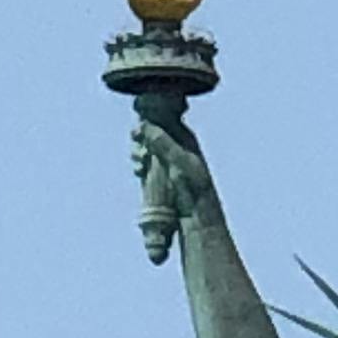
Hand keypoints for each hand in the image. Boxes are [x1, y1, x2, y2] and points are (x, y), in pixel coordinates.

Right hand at [130, 101, 213, 263]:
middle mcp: (176, 147)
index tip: (138, 132)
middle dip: (140, 140)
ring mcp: (169, 162)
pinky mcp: (162, 177)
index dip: (147, 122)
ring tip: (139, 166)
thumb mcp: (179, 162)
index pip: (162, 118)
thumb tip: (144, 124)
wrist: (199, 219)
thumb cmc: (194, 191)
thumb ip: (163, 143)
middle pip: (151, 133)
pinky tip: (139, 172)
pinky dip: (141, 165)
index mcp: (185, 138)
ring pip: (146, 148)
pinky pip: (147, 164)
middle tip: (140, 154)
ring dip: (138, 153)